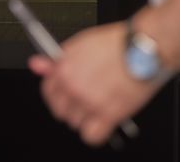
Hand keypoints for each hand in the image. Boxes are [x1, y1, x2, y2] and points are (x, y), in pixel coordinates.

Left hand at [28, 23, 161, 145]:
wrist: (143, 48)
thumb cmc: (115, 43)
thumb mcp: (80, 43)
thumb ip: (56, 58)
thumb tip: (37, 64)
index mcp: (64, 69)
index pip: (48, 91)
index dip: (56, 93)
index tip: (63, 94)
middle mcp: (73, 86)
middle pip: (60, 110)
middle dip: (70, 106)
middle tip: (84, 99)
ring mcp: (89, 102)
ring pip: (75, 123)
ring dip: (85, 117)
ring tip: (98, 104)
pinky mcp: (109, 114)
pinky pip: (91, 136)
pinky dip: (95, 132)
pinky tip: (102, 121)